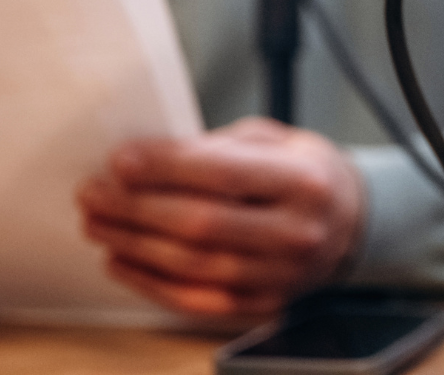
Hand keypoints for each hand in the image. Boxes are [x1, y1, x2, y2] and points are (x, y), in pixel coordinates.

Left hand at [77, 118, 365, 317]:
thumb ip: (217, 146)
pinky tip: (122, 260)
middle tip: (95, 192)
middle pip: (201, 224)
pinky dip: (151, 283)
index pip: (224, 173)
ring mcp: (280, 276)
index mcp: (302, 180)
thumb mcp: (272, 139)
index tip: (121, 159)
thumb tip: (152, 157)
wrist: (348, 220)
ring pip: (192, 266)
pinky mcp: (263, 305)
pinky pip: (196, 301)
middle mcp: (295, 232)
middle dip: (136, 208)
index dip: (166, 167)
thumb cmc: (304, 173)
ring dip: (134, 244)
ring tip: (99, 221)